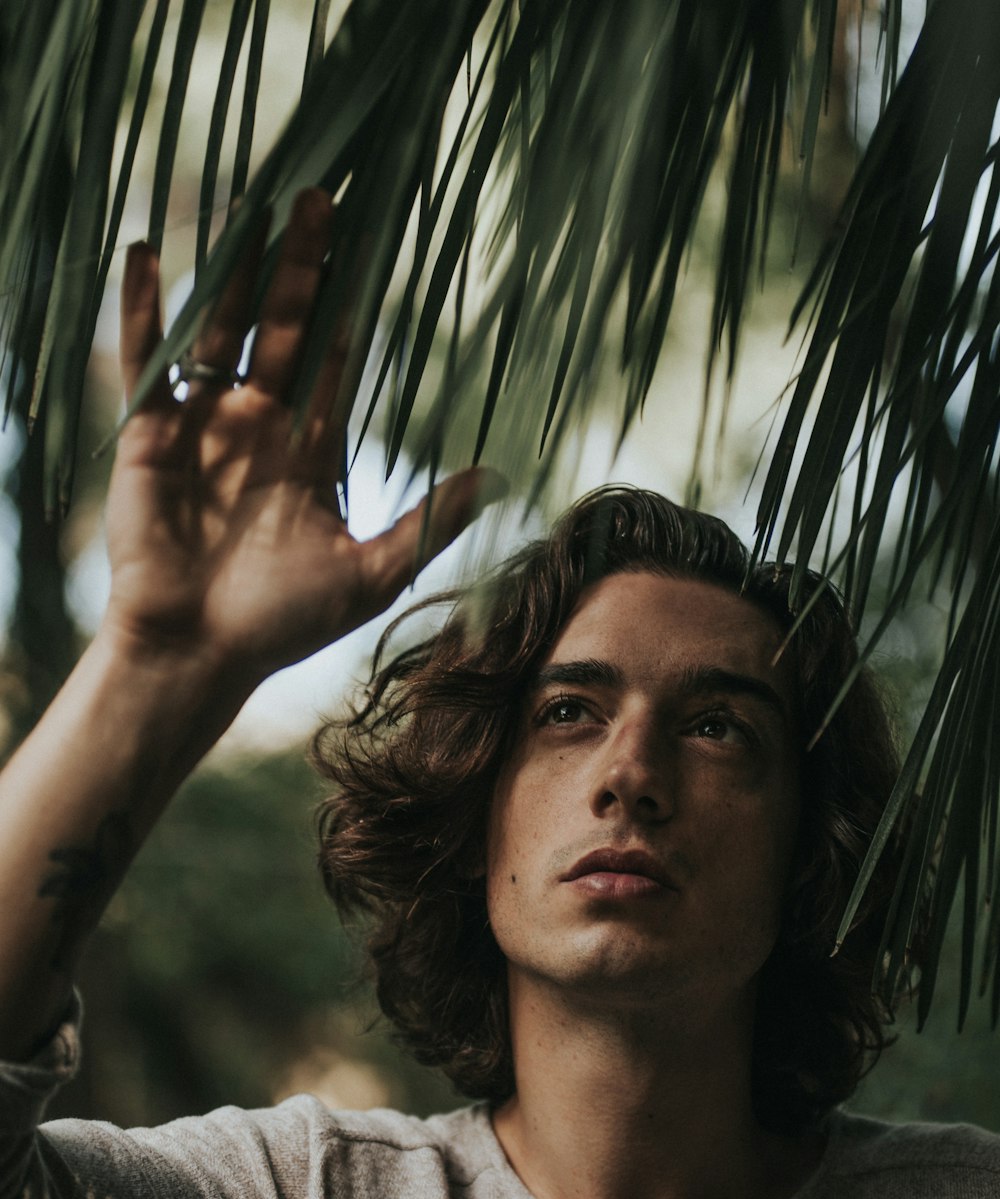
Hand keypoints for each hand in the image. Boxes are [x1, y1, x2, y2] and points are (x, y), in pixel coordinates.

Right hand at [102, 188, 502, 688]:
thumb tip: (498, 476)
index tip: (374, 244)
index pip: (338, 359)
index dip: (354, 304)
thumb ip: (428, 522)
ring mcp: (203, 425)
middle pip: (285, 327)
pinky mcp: (149, 436)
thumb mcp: (372, 573)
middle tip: (323, 197)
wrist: (197, 654)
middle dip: (303, 266)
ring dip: (235, 270)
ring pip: (222, 329)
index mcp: (310, 449)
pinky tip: (146, 255)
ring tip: (253, 204)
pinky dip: (143, 312)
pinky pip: (145, 362)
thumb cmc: (283, 624)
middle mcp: (259, 425)